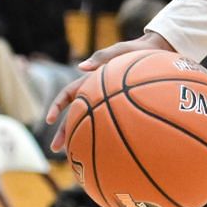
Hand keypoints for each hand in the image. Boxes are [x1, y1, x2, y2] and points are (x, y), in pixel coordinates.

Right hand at [47, 31, 174, 148]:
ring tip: (78, 155)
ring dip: (83, 137)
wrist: (157, 52)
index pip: (68, 95)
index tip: (49, 120)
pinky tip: (111, 150)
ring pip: (92, 122)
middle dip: (64, 131)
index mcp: (91, 81)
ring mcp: (110, 102)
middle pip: (76, 115)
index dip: (56, 107)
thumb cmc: (136, 51)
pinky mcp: (124, 107)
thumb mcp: (120, 51)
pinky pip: (114, 123)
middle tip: (56, 148)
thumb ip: (101, 58)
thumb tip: (80, 67)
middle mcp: (97, 93)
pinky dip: (109, 135)